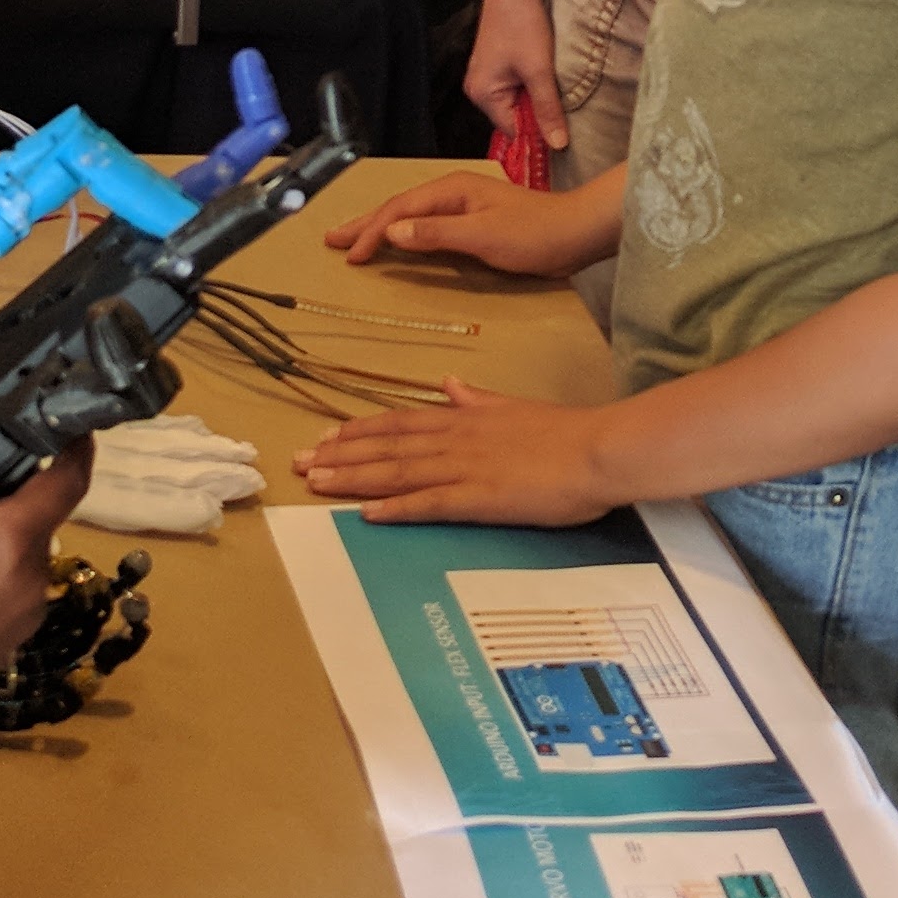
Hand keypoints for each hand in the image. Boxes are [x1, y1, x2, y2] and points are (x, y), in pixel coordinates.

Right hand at [0, 443, 90, 832]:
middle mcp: (32, 584)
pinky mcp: (3, 645)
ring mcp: (21, 620)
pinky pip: (4, 584)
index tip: (62, 414)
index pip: (67, 480)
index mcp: (9, 550)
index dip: (72, 442)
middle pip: (37, 516)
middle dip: (8, 488)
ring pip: (18, 551)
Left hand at [294, 380, 613, 524]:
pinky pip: (428, 503)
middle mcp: (455, 438)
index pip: (400, 423)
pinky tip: (366, 512)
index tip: (326, 435)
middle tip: (299, 461)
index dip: (360, 430)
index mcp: (464, 418)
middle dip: (340, 454)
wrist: (597, 449)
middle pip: (387, 445)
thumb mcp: (514, 406)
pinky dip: (395, 507)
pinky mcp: (479, 498)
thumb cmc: (564, 432)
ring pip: (397, 471)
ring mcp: (464, 468)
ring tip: (315, 482)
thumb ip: (478, 399)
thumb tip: (450, 385)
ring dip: (353, 477)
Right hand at [322, 173, 599, 274]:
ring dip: (382, 228)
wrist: (577, 233)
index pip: (399, 211)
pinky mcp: (474, 222)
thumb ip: (437, 234)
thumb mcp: (483, 236)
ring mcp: (464, 206)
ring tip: (354, 240)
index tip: (351, 256)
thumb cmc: (534, 234)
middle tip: (331, 239)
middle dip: (365, 223)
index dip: (372, 232)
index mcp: (452, 190)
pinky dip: (405, 235)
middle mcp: (453, 192)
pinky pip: (427, 226)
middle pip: (399, 207)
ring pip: (411, 216)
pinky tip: (399, 244)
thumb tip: (392, 232)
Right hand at [465, 0, 565, 144]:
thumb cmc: (521, 24)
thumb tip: (557, 144)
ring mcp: (485, 76)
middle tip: (560, 100)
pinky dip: (533, 84)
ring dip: (537, 96)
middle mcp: (478, 89)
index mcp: (482, 95)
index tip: (563, 131)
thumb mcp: (539, 70)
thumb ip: (548, 109)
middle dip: (538, 112)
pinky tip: (544, 71)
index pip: (513, 130)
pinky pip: (516, 86)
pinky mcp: (495, 65)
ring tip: (551, 80)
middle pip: (514, 117)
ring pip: (518, 101)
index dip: (538, 132)